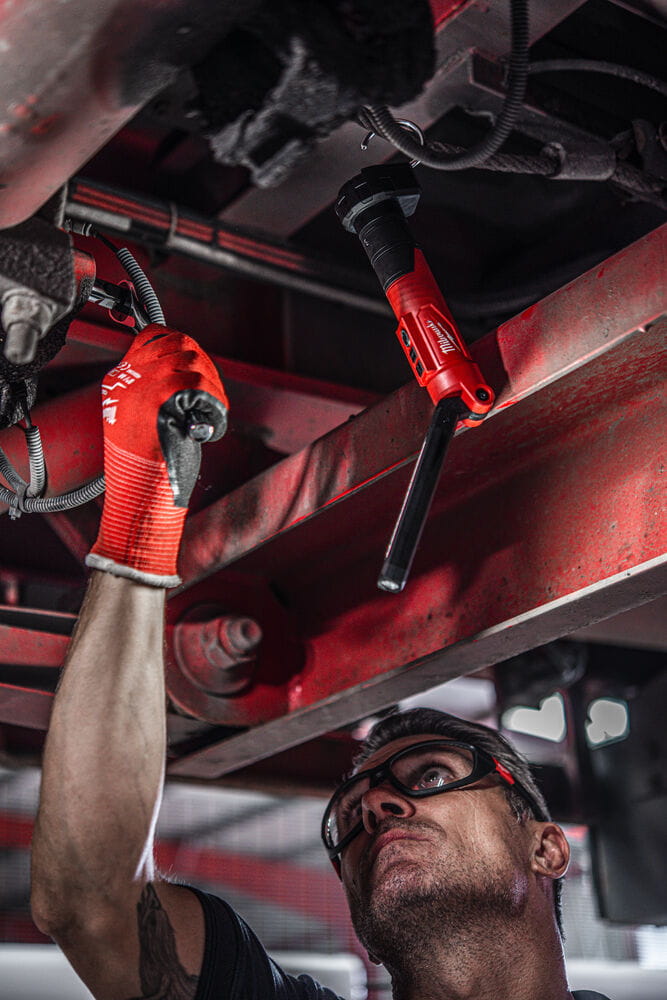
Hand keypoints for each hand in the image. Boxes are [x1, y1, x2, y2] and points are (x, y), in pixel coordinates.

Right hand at [86, 325, 227, 586]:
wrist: (138, 499)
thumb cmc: (147, 470)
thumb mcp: (144, 422)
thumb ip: (157, 392)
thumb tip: (191, 371)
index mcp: (118, 381)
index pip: (152, 336)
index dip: (181, 345)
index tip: (198, 369)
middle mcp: (127, 378)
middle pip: (180, 343)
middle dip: (205, 367)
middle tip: (212, 398)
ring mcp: (142, 386)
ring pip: (195, 364)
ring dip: (214, 392)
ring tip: (211, 420)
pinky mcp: (161, 399)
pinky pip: (202, 388)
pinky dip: (215, 409)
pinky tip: (209, 432)